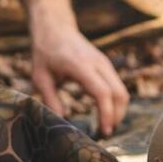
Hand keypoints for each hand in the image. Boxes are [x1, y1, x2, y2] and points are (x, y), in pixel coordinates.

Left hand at [28, 18, 129, 134]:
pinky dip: (115, 102)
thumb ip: (50, 100)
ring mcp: (104, 63)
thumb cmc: (45, 52)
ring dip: (118, 111)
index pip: (102, 92)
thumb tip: (62, 122)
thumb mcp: (40, 77)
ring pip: (122, 91)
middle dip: (116, 117)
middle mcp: (97, 63)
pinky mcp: (106, 65)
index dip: (107, 114)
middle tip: (104, 134)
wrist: (55, 27)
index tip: (104, 131)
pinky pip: (117, 86)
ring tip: (105, 127)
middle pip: (119, 94)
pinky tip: (105, 114)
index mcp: (80, 66)